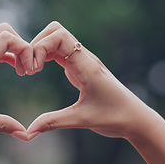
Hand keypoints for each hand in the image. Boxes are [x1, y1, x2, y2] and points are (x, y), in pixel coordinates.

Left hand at [0, 23, 32, 140]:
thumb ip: (1, 125)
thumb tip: (25, 135)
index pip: (6, 38)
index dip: (25, 49)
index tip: (30, 72)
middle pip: (3, 31)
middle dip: (22, 46)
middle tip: (28, 69)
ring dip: (13, 49)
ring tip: (22, 71)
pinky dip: (5, 53)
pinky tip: (11, 70)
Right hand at [27, 22, 153, 139]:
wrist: (135, 118)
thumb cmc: (114, 117)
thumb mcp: (82, 120)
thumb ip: (54, 122)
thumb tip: (29, 132)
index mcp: (87, 66)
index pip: (59, 37)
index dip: (40, 47)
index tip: (33, 70)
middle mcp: (85, 59)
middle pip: (55, 31)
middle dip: (36, 44)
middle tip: (29, 69)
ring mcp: (83, 62)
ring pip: (57, 40)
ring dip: (40, 49)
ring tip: (31, 71)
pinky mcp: (81, 69)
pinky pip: (60, 52)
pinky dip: (46, 56)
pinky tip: (38, 71)